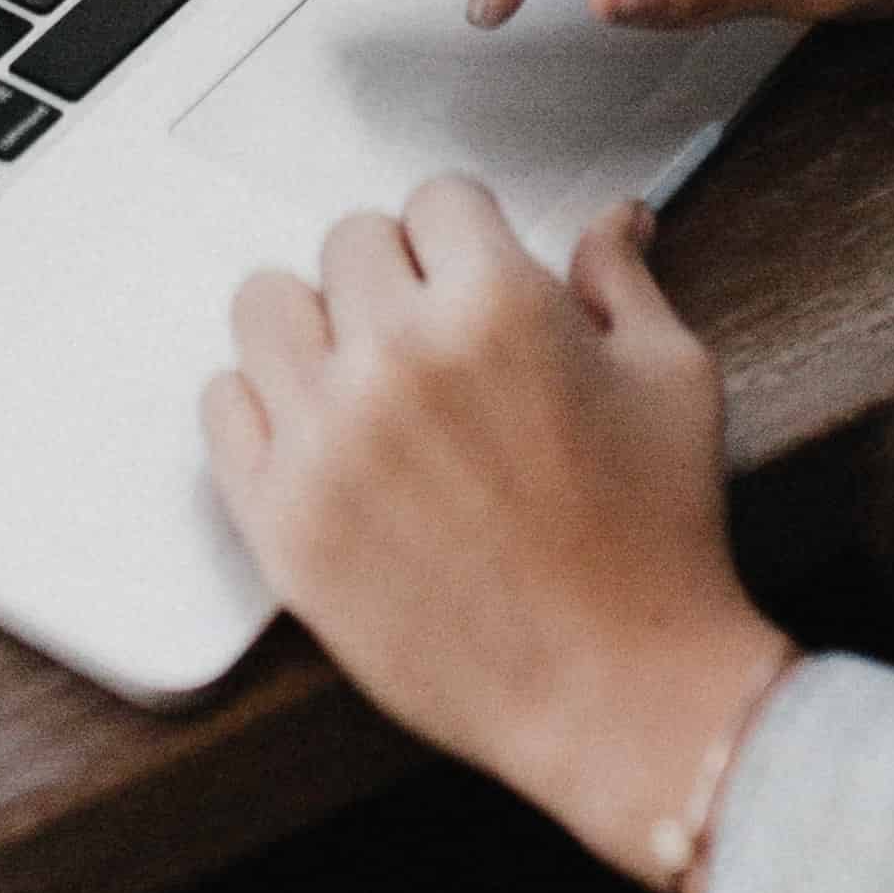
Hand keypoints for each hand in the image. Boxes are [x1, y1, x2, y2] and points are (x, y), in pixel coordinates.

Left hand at [202, 179, 795, 891]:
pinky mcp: (279, 519)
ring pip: (265, 305)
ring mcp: (325, 439)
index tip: (473, 274)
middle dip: (397, 276)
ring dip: (316, 326)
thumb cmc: (656, 543)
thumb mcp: (671, 380)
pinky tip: (319, 433)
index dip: (466, 237)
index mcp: (496, 306)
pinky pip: (222, 404)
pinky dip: (263, 406)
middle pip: (348, 242)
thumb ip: (621, 281)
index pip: (436, 198)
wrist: (617, 694)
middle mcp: (396, 358)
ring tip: (362, 374)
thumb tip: (614, 218)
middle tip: (432, 337)